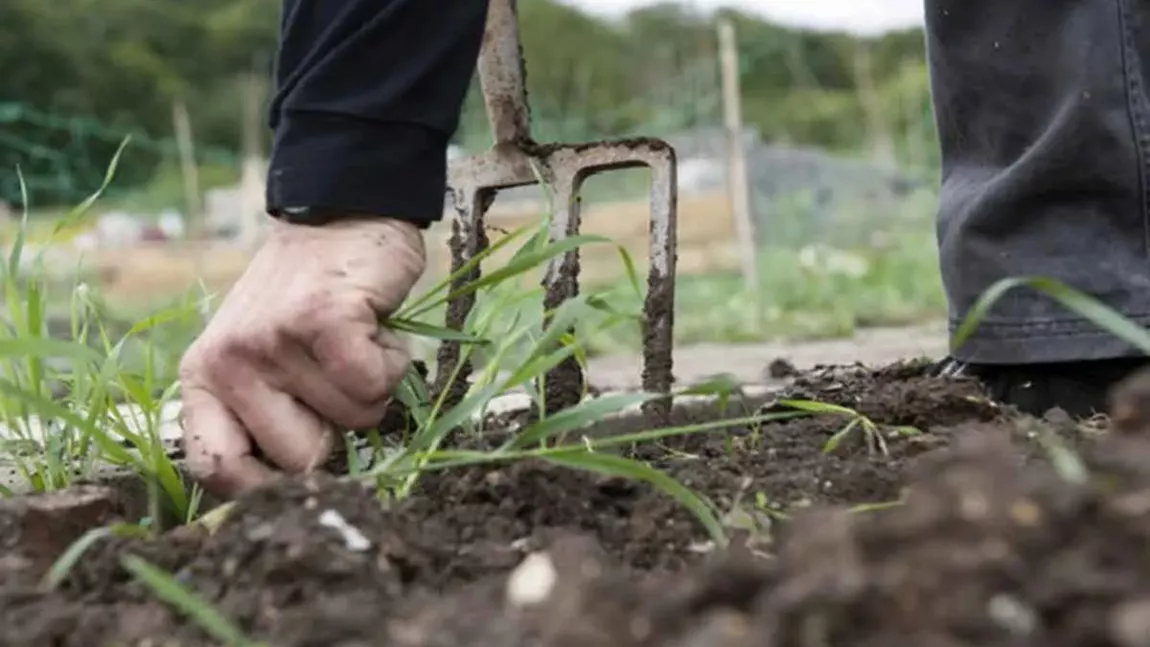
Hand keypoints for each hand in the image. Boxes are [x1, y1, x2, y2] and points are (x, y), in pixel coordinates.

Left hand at [178, 216, 424, 495]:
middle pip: (302, 458)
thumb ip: (264, 418)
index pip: (215, 470)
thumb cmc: (308, 301)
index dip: (267, 488)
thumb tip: (294, 499)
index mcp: (204, 379)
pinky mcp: (322, 319)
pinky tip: (374, 329)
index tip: (305, 470)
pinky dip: (393, 362)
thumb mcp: (264, 359)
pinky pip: (375, 383)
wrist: (341, 214)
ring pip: (353, 419)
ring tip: (353, 340)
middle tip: (334, 376)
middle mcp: (228, 362)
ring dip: (372, 386)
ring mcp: (273, 340)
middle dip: (337, 428)